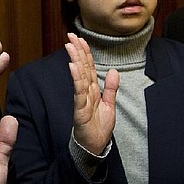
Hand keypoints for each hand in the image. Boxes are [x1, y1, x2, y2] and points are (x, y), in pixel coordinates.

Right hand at [65, 33, 118, 154]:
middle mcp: (85, 92)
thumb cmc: (98, 128)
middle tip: (70, 35)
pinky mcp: (81, 109)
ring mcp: (82, 100)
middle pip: (82, 68)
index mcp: (92, 90)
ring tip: (70, 46)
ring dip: (75, 60)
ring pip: (79, 76)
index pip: (88, 67)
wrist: (95, 147)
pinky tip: (73, 66)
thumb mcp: (109, 105)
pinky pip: (79, 91)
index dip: (84, 52)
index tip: (79, 38)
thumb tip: (112, 71)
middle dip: (77, 51)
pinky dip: (76, 78)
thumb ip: (110, 88)